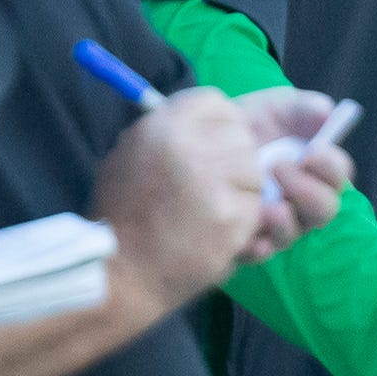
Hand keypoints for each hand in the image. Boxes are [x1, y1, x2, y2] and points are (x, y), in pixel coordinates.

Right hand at [96, 88, 266, 313]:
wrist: (119, 273)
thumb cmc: (124, 214)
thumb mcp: (132, 154)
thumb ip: (171, 132)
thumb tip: (213, 117)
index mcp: (161, 124)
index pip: (216, 102)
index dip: (220, 125)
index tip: (213, 146)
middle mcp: (186, 145)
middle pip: (243, 136)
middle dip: (235, 162)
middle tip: (210, 188)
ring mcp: (211, 179)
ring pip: (255, 171)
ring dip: (241, 193)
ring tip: (208, 212)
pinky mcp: (231, 214)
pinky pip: (257, 207)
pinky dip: (243, 222)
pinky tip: (214, 233)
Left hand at [231, 87, 351, 263]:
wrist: (200, 141)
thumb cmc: (246, 125)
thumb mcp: (272, 108)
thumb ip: (301, 107)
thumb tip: (327, 111)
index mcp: (315, 170)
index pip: (339, 176)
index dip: (331, 167)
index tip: (311, 151)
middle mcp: (302, 201)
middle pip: (325, 209)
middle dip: (308, 190)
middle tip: (278, 167)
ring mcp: (278, 223)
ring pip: (296, 233)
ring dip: (286, 220)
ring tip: (267, 204)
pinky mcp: (250, 240)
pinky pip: (262, 252)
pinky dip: (259, 246)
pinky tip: (249, 234)